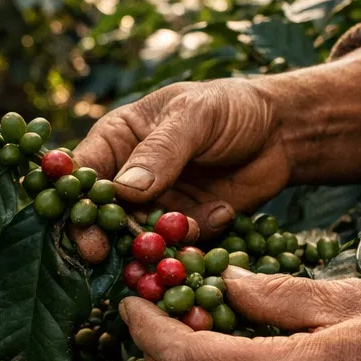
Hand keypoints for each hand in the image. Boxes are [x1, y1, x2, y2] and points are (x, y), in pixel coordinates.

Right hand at [74, 78, 291, 236]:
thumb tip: (125, 190)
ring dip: (161, 241)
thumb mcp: (195, 116)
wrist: (283, 131)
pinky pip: (178, 244)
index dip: (77, 202)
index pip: (82, 173)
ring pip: (139, 237)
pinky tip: (224, 211)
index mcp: (118, 140)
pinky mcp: (185, 224)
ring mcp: (156, 203)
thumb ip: (161, 151)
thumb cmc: (231, 107)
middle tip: (120, 253)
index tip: (87, 228)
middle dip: (111, 236)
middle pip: (102, 214)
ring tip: (194, 224)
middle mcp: (129, 175)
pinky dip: (199, 237)